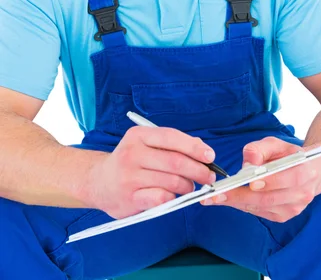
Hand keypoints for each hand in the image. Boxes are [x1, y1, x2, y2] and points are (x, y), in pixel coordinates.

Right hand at [86, 126, 216, 218]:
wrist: (98, 182)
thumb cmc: (130, 161)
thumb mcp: (146, 144)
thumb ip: (172, 144)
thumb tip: (202, 149)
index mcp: (138, 135)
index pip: (172, 137)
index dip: (194, 147)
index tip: (210, 156)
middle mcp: (132, 153)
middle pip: (175, 161)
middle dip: (198, 170)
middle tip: (209, 177)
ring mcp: (130, 176)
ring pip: (171, 181)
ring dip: (188, 186)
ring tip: (190, 186)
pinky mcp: (130, 198)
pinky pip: (161, 198)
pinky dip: (173, 198)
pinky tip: (173, 196)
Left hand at [200, 137, 319, 222]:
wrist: (309, 172)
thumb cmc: (287, 155)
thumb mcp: (275, 144)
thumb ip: (259, 149)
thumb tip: (248, 163)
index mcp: (304, 171)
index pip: (288, 178)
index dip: (269, 181)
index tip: (249, 182)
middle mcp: (302, 194)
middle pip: (269, 198)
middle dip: (240, 196)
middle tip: (217, 194)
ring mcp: (294, 208)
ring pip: (262, 207)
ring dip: (238, 202)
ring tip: (216, 197)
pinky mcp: (284, 217)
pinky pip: (260, 213)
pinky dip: (244, 205)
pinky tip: (231, 199)